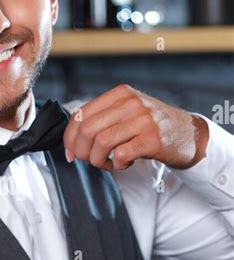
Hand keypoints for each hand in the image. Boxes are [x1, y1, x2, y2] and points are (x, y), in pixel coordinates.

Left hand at [63, 84, 208, 171]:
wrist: (190, 134)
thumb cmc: (151, 127)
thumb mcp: (128, 112)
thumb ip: (102, 119)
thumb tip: (71, 141)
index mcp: (120, 94)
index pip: (81, 115)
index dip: (69, 138)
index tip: (71, 153)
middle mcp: (131, 103)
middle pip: (87, 130)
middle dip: (81, 152)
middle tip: (89, 161)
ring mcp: (143, 120)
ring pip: (101, 143)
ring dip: (98, 160)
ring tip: (108, 164)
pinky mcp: (153, 139)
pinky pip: (121, 155)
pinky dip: (117, 165)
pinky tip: (124, 164)